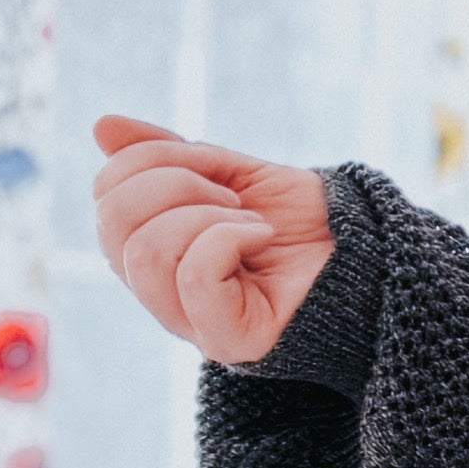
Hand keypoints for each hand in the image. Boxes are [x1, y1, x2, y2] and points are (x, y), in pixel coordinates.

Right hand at [90, 115, 333, 361]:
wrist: (366, 253)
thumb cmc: (300, 221)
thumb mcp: (229, 172)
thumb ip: (167, 155)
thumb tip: (102, 127)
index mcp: (154, 253)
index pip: (106, 199)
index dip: (149, 160)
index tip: (209, 169)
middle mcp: (163, 295)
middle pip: (113, 222)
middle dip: (173, 182)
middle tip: (230, 197)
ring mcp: (192, 323)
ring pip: (146, 252)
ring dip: (203, 214)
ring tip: (250, 221)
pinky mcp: (229, 340)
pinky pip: (194, 277)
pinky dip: (227, 238)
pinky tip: (261, 236)